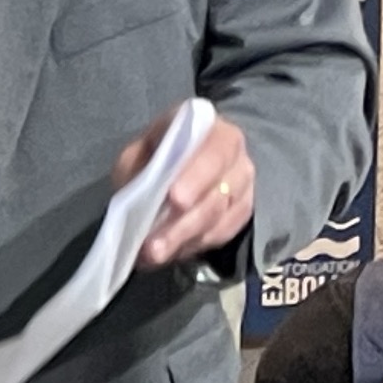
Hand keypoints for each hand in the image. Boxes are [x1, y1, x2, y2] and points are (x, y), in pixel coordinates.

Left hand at [118, 106, 254, 268]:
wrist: (188, 160)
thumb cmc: (158, 152)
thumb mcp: (140, 150)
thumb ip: (138, 165)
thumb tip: (140, 194)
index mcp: (209, 127)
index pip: (213, 151)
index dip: (196, 176)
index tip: (175, 200)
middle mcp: (235, 152)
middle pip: (218, 192)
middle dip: (184, 222)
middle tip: (154, 245)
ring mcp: (244, 182)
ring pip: (221, 217)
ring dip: (186, 239)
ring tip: (154, 255)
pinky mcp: (244, 209)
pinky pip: (224, 233)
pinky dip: (196, 246)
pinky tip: (171, 253)